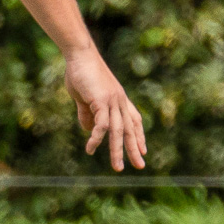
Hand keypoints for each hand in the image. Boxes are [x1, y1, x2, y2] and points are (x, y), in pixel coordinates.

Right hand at [63, 45, 146, 170]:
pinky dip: (97, 138)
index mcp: (119, 100)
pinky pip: (101, 124)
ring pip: (118, 131)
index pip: (134, 121)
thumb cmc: (81, 73)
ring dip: (118, 150)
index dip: (139, 135)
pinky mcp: (101, 101)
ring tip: (117, 168)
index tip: (143, 150)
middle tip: (140, 166)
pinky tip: (91, 149)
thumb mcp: (84, 97)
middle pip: (131, 129)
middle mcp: (120, 102)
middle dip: (135, 148)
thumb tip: (89, 130)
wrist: (80, 55)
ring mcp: (113, 101)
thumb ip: (88, 113)